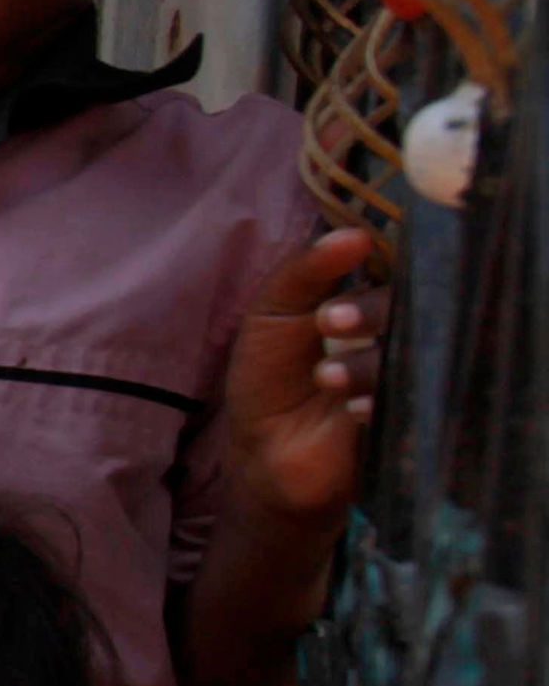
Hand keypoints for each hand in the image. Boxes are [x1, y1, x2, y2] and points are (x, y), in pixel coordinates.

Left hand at [222, 229, 394, 525]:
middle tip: (328, 322)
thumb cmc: (269, 374)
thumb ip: (303, 270)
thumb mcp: (272, 313)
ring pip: (419, 353)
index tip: (345, 268)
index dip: (381, 264)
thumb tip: (354, 233)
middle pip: (416, 304)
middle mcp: (402, 331)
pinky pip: (419, 402)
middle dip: (373, 310)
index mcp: (375, 298)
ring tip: (325, 377)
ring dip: (371, 361)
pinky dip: (385, 400)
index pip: (400, 265)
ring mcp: (411, 374)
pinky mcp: (412, 417)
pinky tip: (352, 408)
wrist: (265, 452)